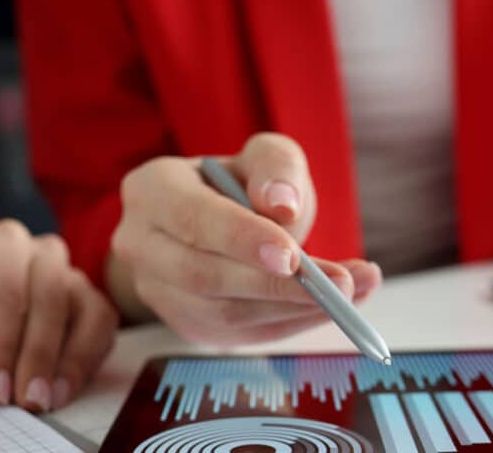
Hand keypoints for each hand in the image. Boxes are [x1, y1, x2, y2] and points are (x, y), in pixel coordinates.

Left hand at [0, 221, 117, 411]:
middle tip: (24, 399)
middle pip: (51, 298)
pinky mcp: (89, 303)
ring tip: (47, 398)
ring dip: (70, 360)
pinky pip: (102, 327)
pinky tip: (63, 389)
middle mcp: (42, 253)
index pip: (6, 290)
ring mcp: (71, 276)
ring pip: (86, 311)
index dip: (2, 343)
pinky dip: (87, 361)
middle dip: (38, 355)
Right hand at [109, 133, 382, 344]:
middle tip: (341, 284)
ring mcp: (158, 292)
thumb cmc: (241, 185)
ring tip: (352, 292)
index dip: (242, 239)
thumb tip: (281, 205)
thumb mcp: (264, 157)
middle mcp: (140, 244)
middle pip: (204, 275)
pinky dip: (290, 324)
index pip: (194, 219)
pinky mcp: (186, 325)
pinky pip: (240, 335)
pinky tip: (331, 307)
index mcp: (151, 190)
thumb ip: (275, 168)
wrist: (217, 222)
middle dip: (276, 285)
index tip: (294, 255)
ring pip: (223, 314)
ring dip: (292, 309)